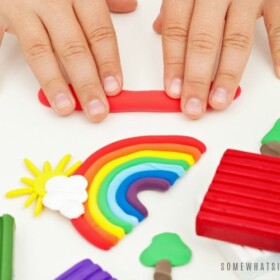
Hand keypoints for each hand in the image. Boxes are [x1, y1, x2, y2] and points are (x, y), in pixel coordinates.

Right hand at [0, 0, 136, 121]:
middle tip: (96, 110)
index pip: (100, 33)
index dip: (108, 63)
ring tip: (65, 107)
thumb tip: (129, 6)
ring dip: (53, 83)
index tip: (114, 89)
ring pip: (40, 50)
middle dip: (87, 83)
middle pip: (74, 48)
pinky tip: (2, 87)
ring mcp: (21, 4)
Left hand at [154, 0, 279, 118]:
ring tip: (220, 102)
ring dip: (227, 75)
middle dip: (197, 78)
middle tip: (192, 108)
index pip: (177, 30)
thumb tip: (158, 29)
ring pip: (237, 39)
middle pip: (203, 40)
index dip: (173, 63)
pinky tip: (278, 74)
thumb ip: (173, 3)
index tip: (173, 91)